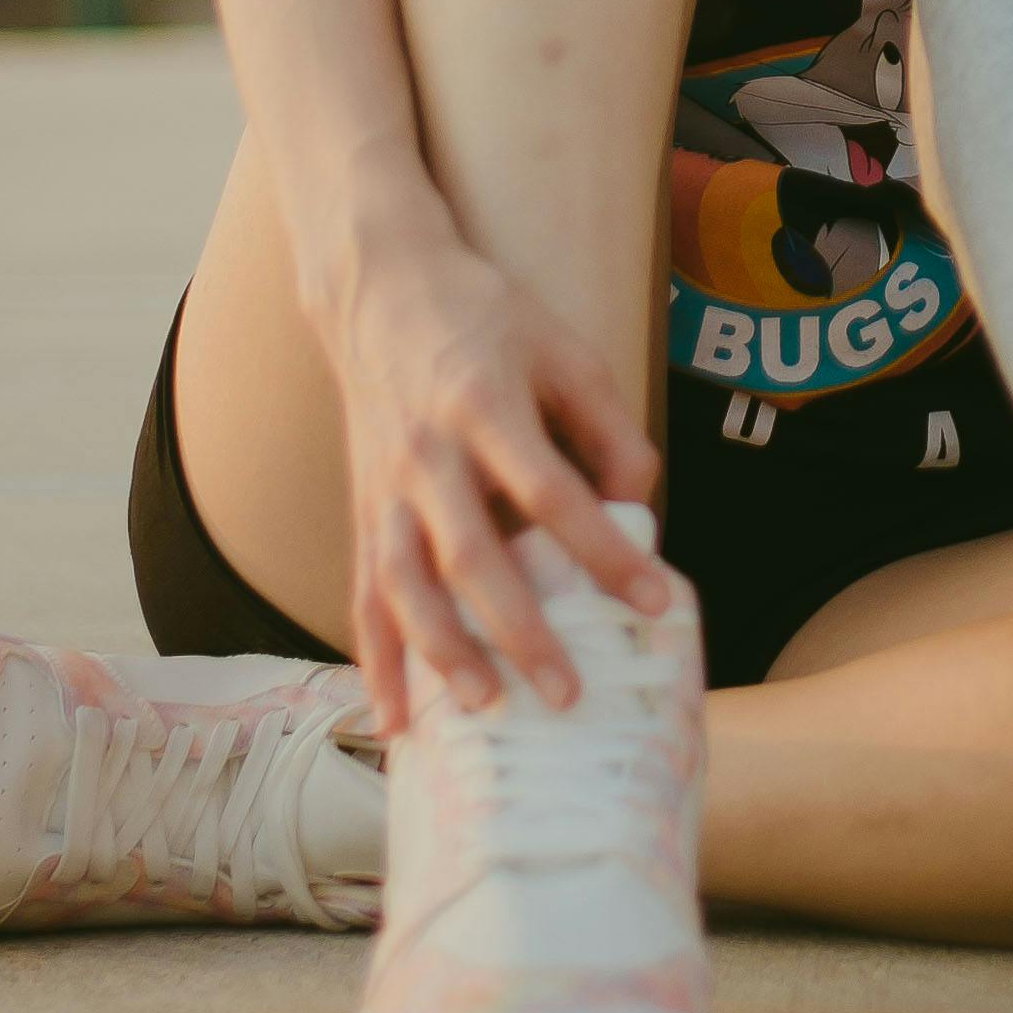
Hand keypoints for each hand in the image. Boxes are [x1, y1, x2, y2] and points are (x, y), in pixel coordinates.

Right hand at [321, 213, 669, 731]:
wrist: (380, 293)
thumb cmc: (486, 321)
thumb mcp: (564, 349)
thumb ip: (608, 426)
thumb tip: (638, 509)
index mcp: (486, 404)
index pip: (551, 491)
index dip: (604, 548)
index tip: (652, 598)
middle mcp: (428, 454)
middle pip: (470, 553)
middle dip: (519, 628)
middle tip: (566, 690)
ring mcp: (385, 488)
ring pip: (404, 585)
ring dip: (442, 653)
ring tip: (485, 706)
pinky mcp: (360, 512)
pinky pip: (362, 596)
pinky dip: (375, 662)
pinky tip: (393, 720)